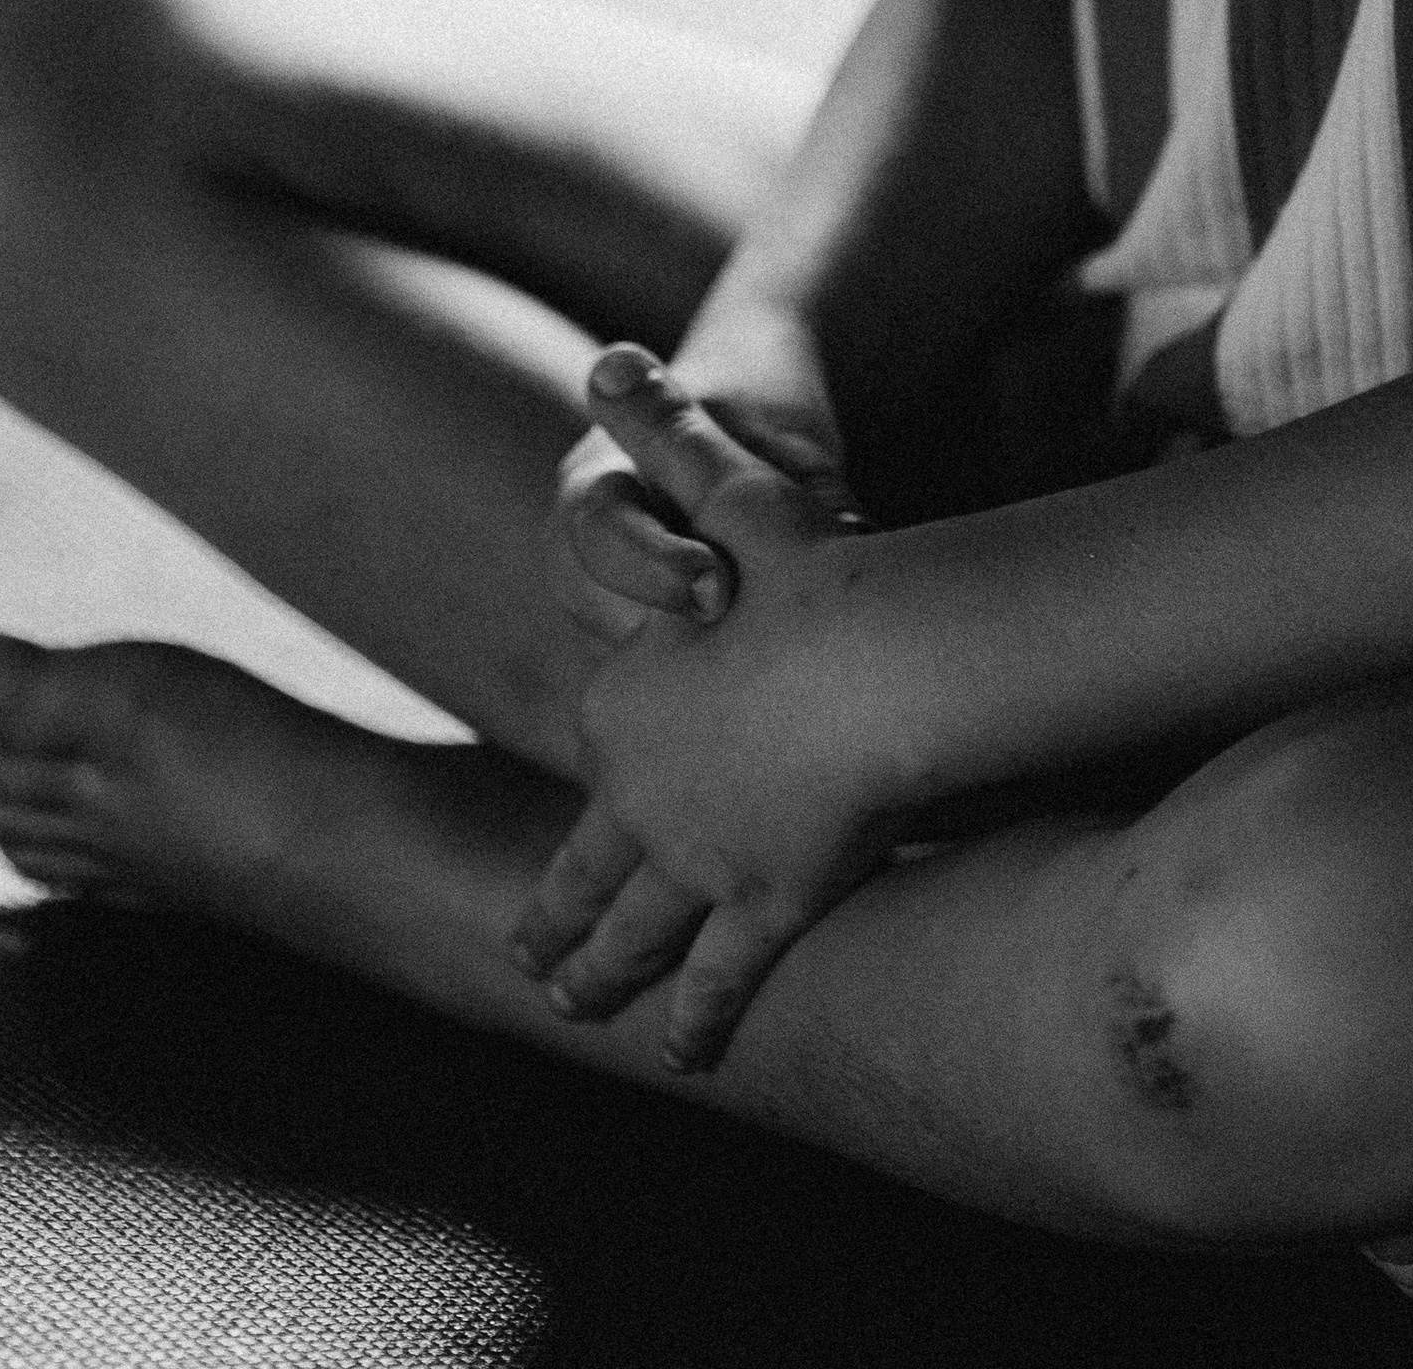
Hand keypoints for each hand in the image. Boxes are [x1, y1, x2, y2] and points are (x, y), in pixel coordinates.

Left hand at [516, 347, 897, 1070]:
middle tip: (531, 966)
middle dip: (557, 923)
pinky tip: (686, 1057)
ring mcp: (695, 859)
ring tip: (575, 1006)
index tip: (558, 843)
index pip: (602, 761)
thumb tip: (608, 357)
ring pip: (633, 935)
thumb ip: (666, 430)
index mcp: (624, 712)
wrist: (880, 651)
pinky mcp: (765, 902)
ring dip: (602, 974)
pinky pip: (723, 975)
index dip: (592, 795)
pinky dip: (702, 1019)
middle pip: (588, 875)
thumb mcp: (727, 489)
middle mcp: (639, 798)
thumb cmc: (808, 567)